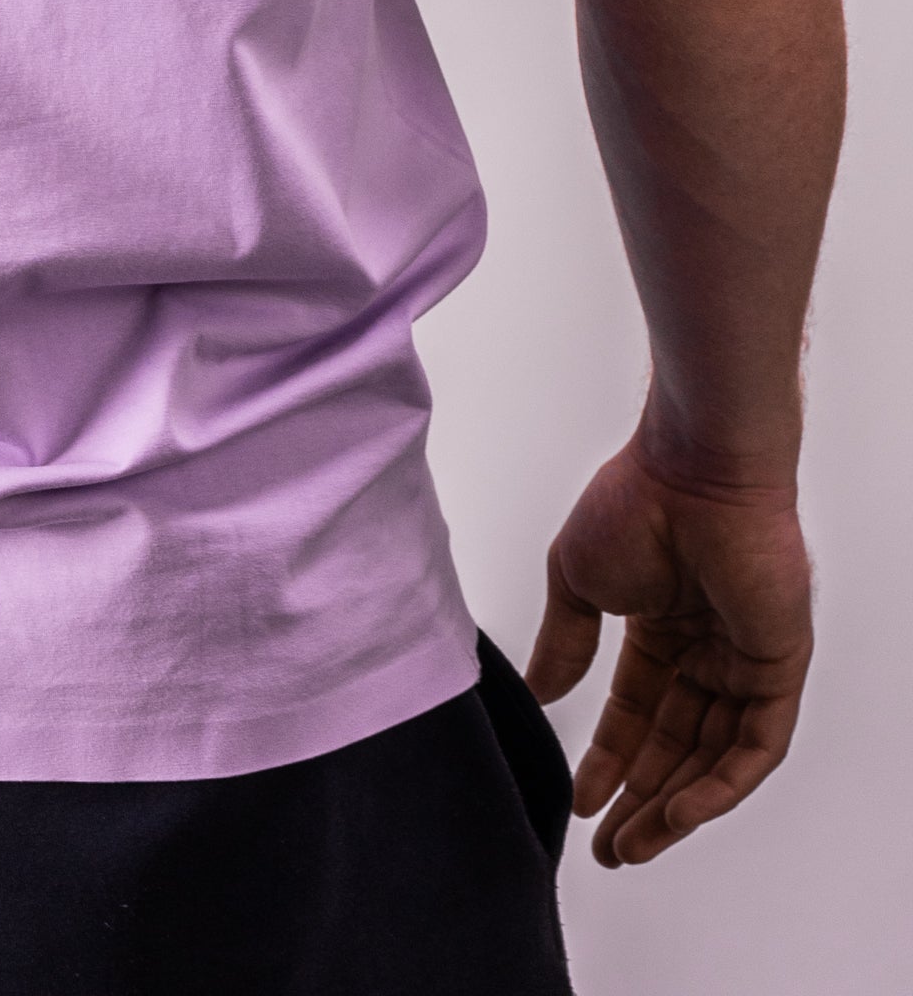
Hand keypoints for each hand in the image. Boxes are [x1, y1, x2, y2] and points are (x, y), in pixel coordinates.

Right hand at [527, 428, 813, 865]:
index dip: (609, 759)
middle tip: (611, 847)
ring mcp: (746, 660)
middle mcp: (707, 649)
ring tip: (635, 842)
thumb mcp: (576, 580)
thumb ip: (564, 643)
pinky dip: (721, 784)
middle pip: (677, 745)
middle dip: (641, 800)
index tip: (580, 802)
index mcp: (661, 625)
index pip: (637, 712)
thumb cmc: (634, 503)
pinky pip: (756, 744)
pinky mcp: (778, 667)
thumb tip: (540, 693)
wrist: (691, 472)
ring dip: (677, 805)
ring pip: (715, 756)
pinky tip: (680, 811)